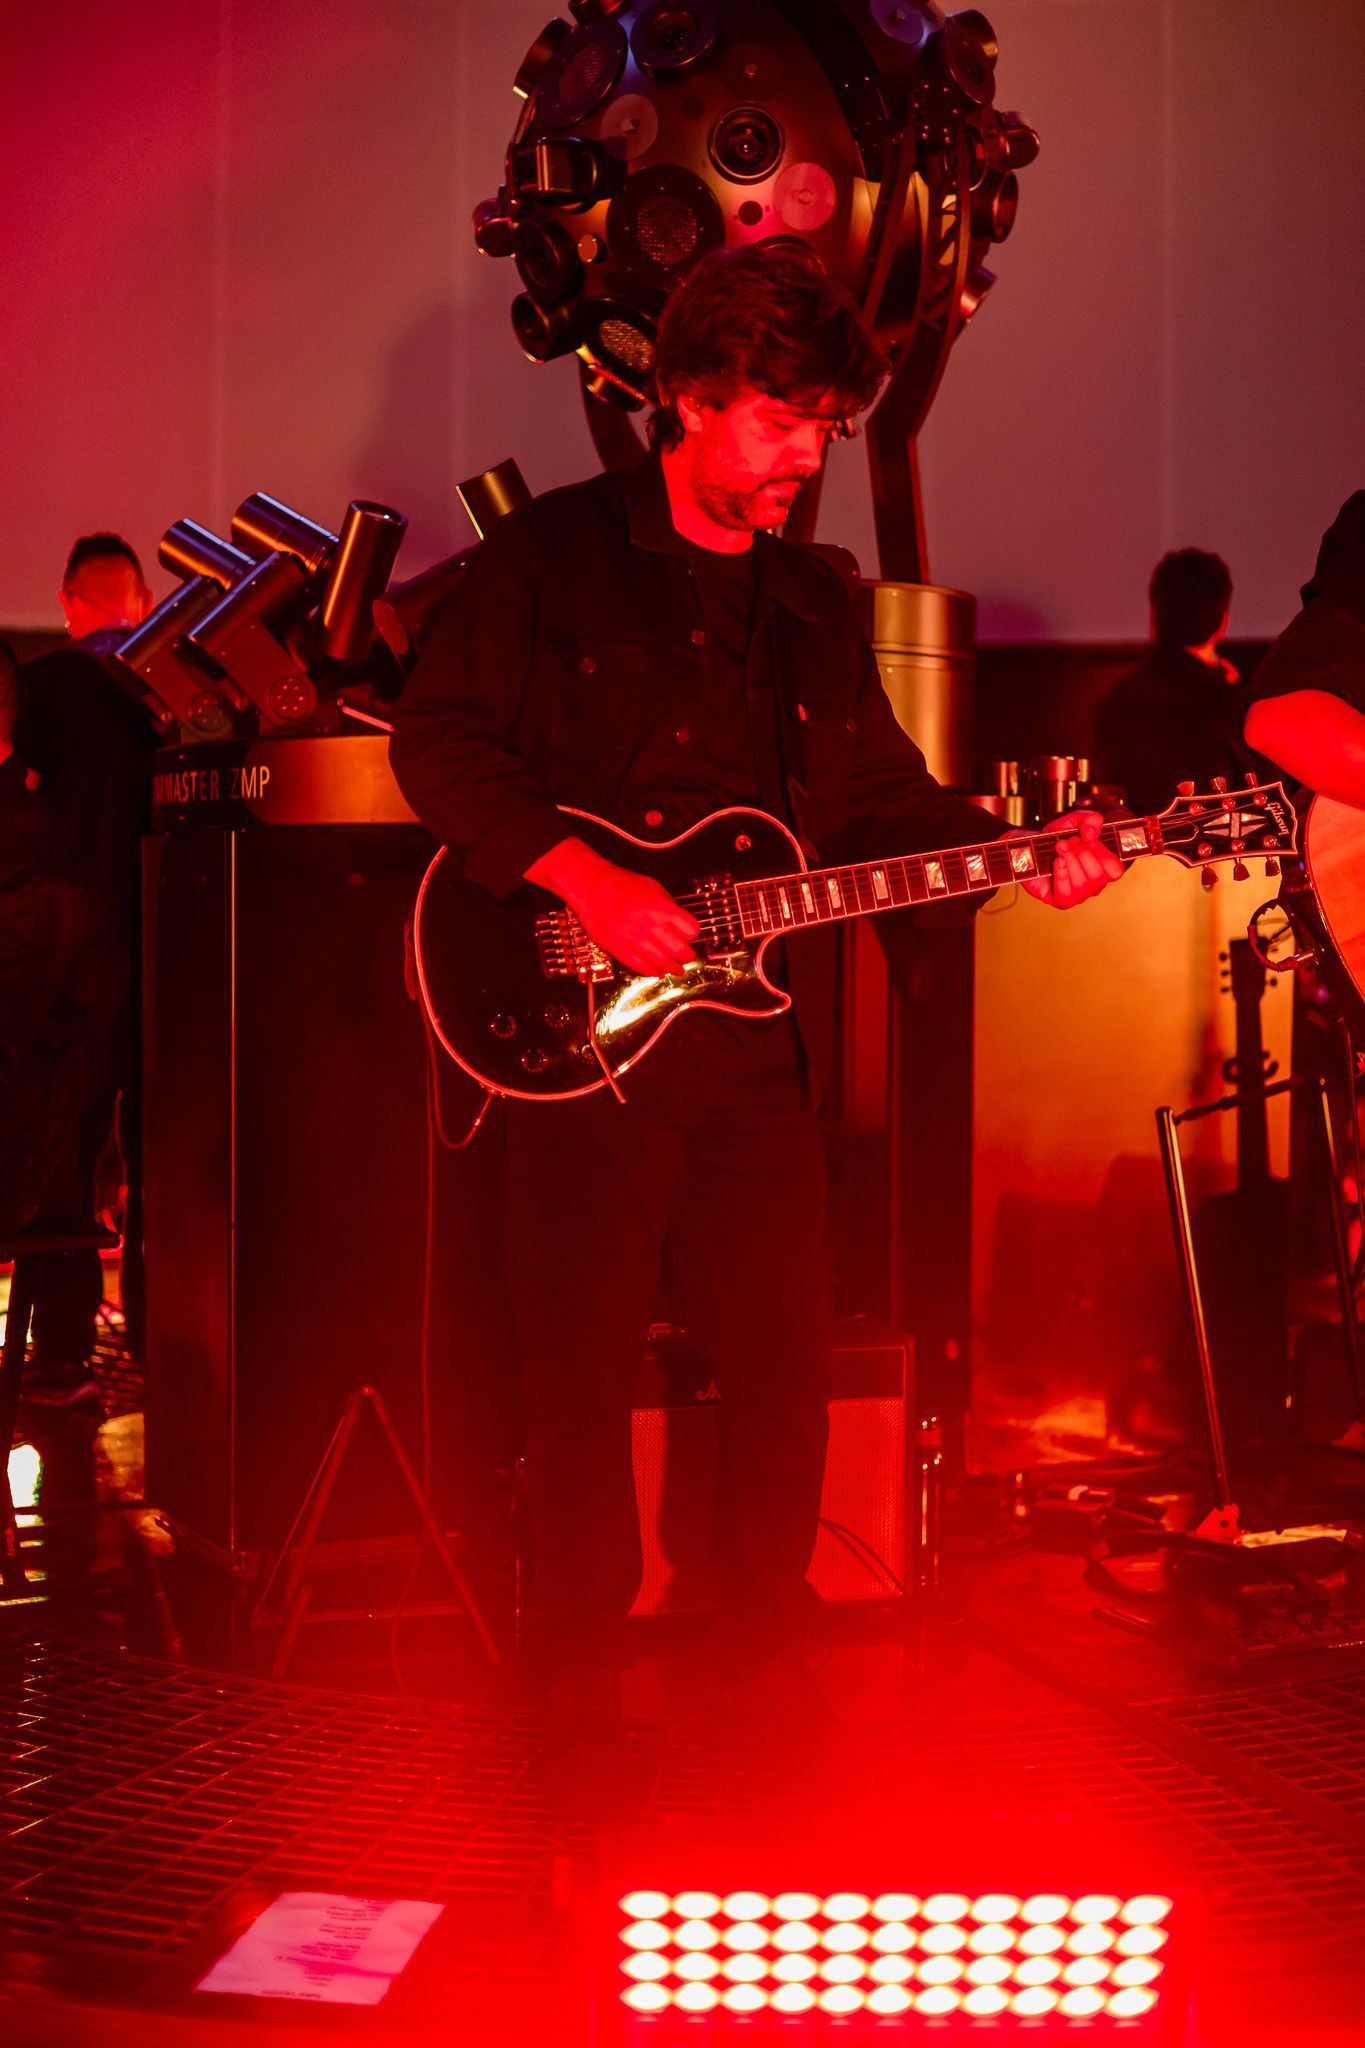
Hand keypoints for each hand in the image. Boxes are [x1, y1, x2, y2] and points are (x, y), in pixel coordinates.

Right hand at [572, 862, 700, 974]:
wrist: (591, 886)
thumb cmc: (620, 883)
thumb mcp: (653, 887)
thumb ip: (668, 906)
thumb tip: (679, 923)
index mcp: (661, 908)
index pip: (690, 929)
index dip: (693, 933)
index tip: (691, 935)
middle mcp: (649, 926)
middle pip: (679, 950)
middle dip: (687, 956)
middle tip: (687, 957)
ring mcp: (633, 939)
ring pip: (661, 962)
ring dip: (672, 968)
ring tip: (676, 969)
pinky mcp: (618, 948)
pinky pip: (639, 966)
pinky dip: (651, 971)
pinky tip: (656, 971)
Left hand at [1015, 807, 1124, 908]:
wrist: (1029, 845)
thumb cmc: (1055, 837)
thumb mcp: (1074, 821)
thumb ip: (1089, 820)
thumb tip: (1091, 834)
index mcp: (1103, 867)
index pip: (1115, 870)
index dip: (1102, 853)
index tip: (1087, 838)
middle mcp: (1094, 884)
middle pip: (1098, 877)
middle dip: (1081, 855)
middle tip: (1067, 842)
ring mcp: (1079, 894)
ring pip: (1082, 885)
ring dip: (1070, 862)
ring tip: (1059, 849)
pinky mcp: (1061, 901)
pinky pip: (1067, 895)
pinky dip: (1062, 876)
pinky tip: (1057, 862)